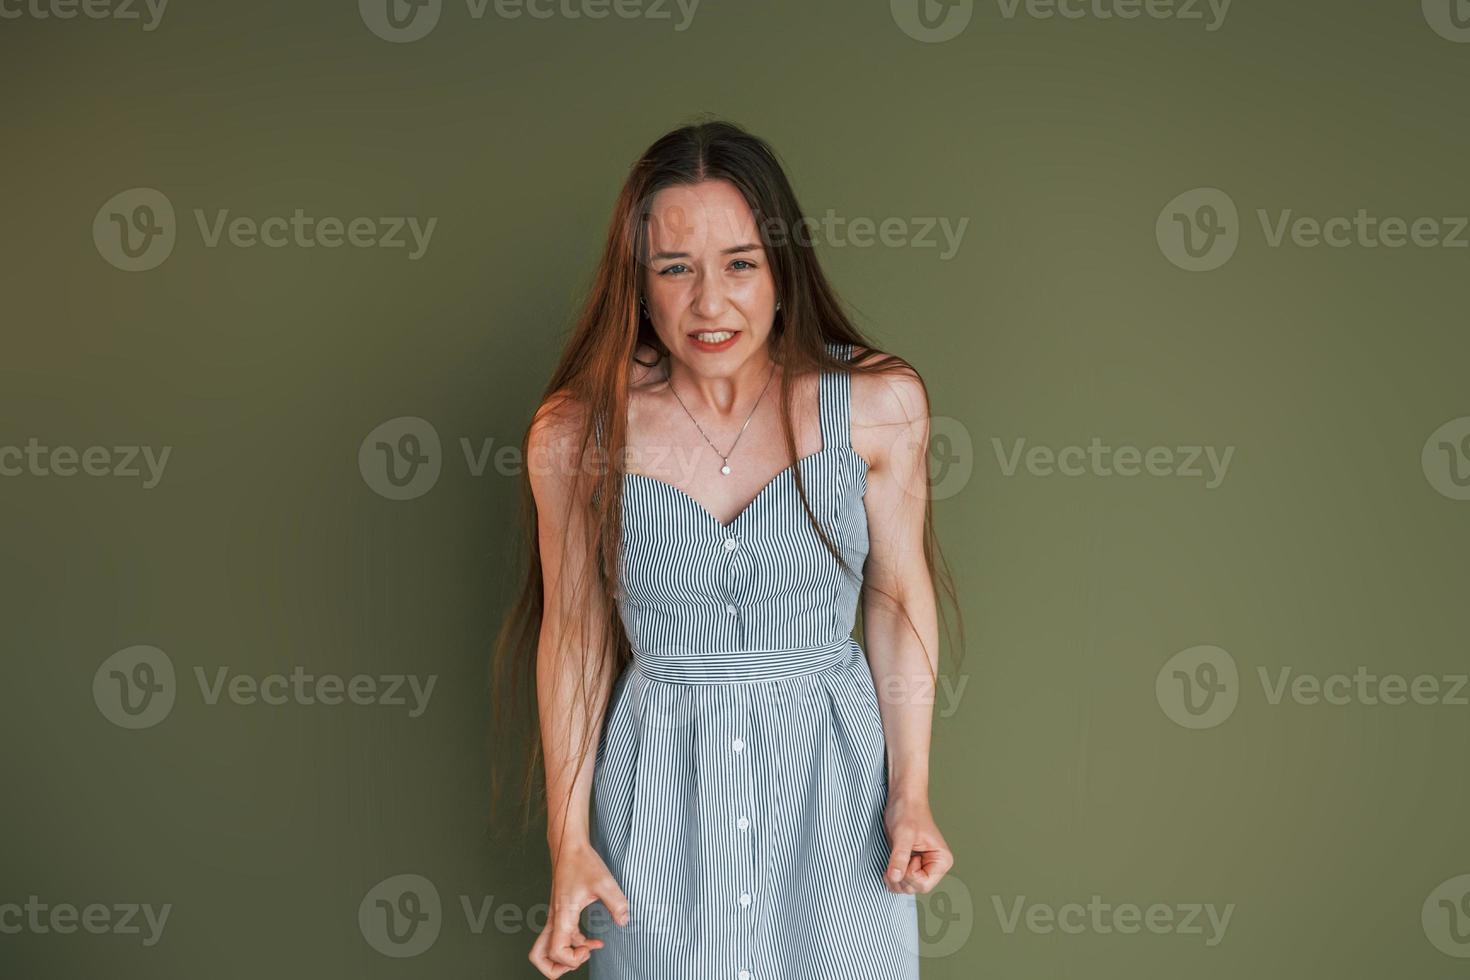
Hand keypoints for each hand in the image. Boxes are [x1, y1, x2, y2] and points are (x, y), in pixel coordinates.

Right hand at [528, 842, 629, 977]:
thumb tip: (623, 921)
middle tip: (581, 957)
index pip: (556, 952)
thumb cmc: (582, 862)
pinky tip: (594, 939)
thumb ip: (616, 903)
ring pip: (546, 950)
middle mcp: (555, 920)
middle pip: (539, 957)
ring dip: (565, 957)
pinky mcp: (560, 913)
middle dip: (558, 967)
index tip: (591, 946)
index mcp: (562, 916)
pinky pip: (560, 939)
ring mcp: (556, 918)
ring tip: (587, 950)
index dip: (573, 959)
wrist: (569, 846)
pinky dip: (573, 945)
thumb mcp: (604, 882)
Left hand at [882, 793, 952, 894]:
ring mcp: (923, 867)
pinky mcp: (911, 865)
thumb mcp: (903, 834)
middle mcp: (934, 867)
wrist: (902, 800)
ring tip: (891, 861)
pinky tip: (889, 866)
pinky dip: (892, 878)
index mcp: (941, 860)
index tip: (906, 855)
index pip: (923, 884)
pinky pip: (901, 881)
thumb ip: (900, 856)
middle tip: (895, 857)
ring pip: (907, 888)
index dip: (908, 875)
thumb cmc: (907, 812)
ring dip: (894, 880)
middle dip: (900, 878)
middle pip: (915, 889)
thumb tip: (895, 877)